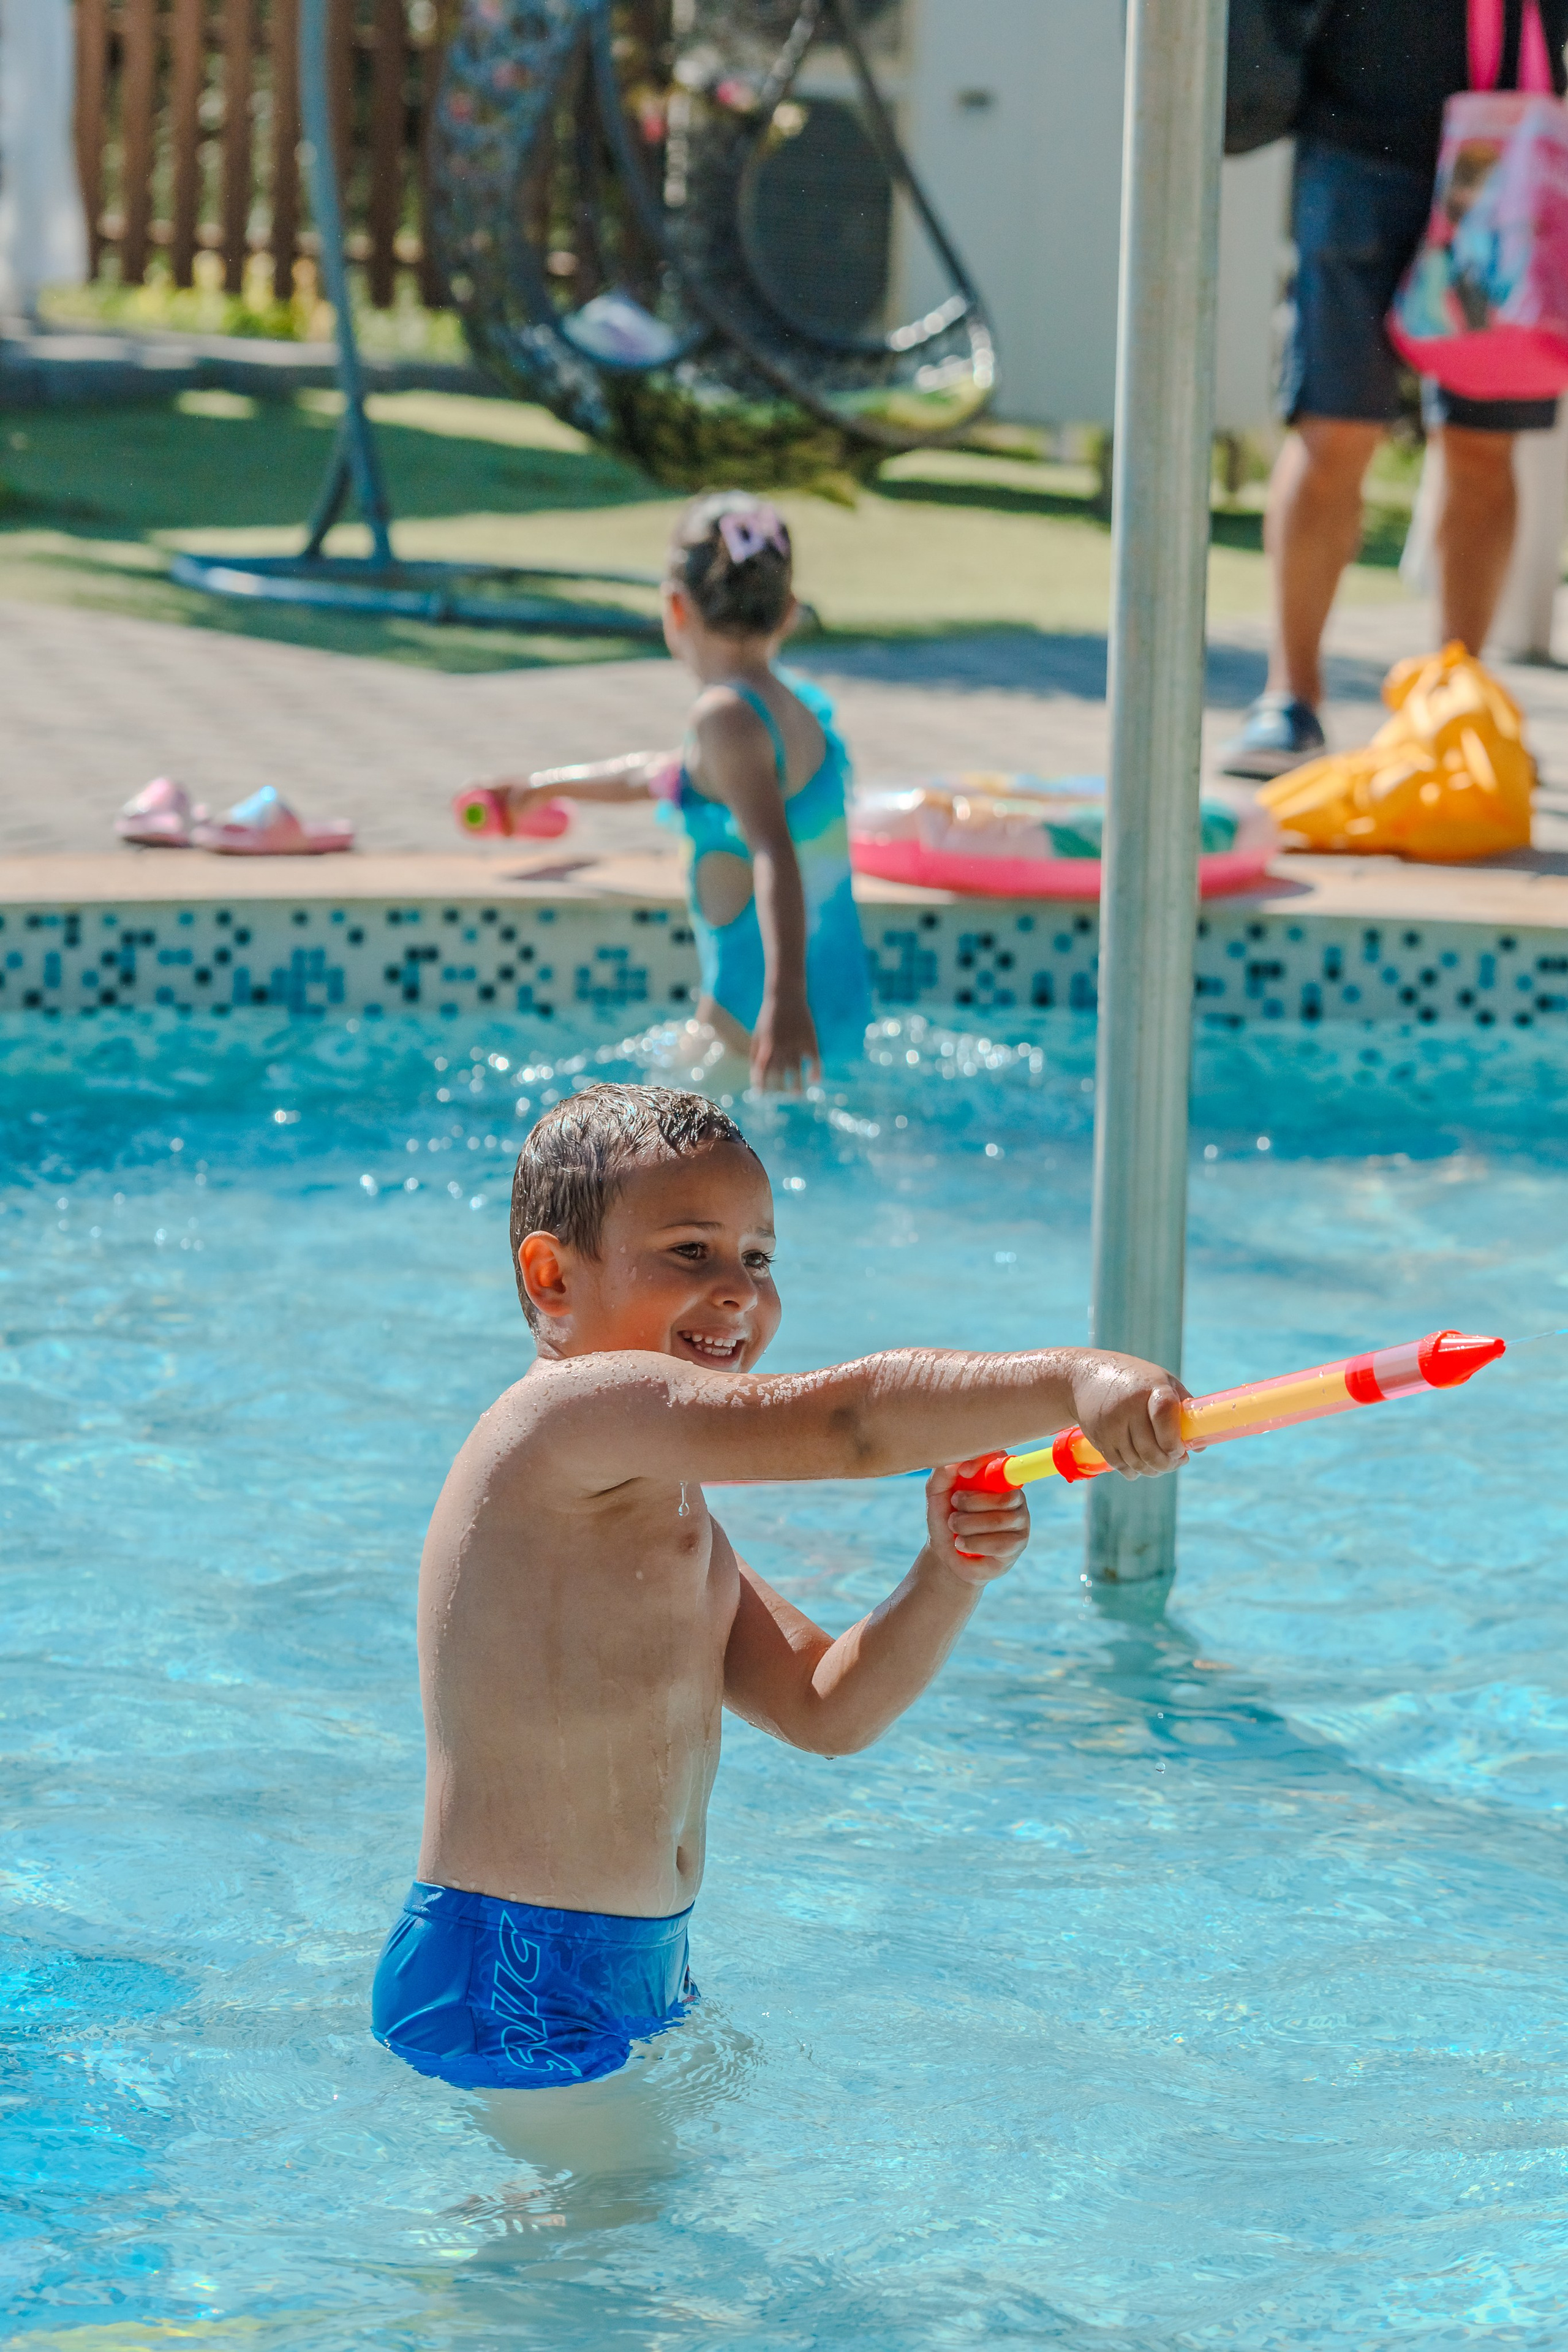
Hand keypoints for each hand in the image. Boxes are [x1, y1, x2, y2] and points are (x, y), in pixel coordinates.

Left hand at [750, 992, 819, 1092]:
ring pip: (797, 1069)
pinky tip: (815, 1080)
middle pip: (779, 1072)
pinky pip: (814, 1060)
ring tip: (797, 1095)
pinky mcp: (810, 1039)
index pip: (761, 1069)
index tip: (760, 1094)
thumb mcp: (758, 1033)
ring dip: (796, 1084)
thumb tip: (756, 1077)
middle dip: (778, 1086)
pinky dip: (816, 1071)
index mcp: (766, 1045)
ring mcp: (797, 1043)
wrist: (786, 995)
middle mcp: (781, 1046)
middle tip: (780, 1095)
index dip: (760, 1082)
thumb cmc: (769, 1017)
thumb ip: (757, 1054)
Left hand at [926, 1461, 1029, 1584]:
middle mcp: (1014, 1495)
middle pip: (1004, 1497)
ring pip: (999, 1521)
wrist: (944, 1553)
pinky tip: (963, 1544)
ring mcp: (1020, 1520)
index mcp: (998, 1477)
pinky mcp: (1018, 1544)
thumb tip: (961, 1461)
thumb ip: (945, 1471)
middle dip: (970, 1504)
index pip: (1004, 1460)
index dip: (986, 1463)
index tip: (964, 1472)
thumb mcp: (936, 1491)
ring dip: (967, 1526)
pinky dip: (973, 1544)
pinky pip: (1001, 1543)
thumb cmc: (944, 1517)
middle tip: (954, 1509)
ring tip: (955, 1529)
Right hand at [1068, 1351, 1188, 1477]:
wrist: (1086, 1377)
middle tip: (1176, 1462)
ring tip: (1160, 1465)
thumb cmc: (1135, 1381)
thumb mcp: (1162, 1382)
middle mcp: (1128, 1406)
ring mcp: (1111, 1423)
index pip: (1164, 1415)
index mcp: (1150, 1388)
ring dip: (1152, 1470)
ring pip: (1136, 1462)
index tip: (1181, 1451)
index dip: (1173, 1440)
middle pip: (1150, 1449)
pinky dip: (1133, 1472)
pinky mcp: (1098, 1437)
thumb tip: (1200, 1446)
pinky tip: (1141, 1467)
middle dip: (1168, 1464)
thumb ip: (1183, 1408)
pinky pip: (1119, 1465)